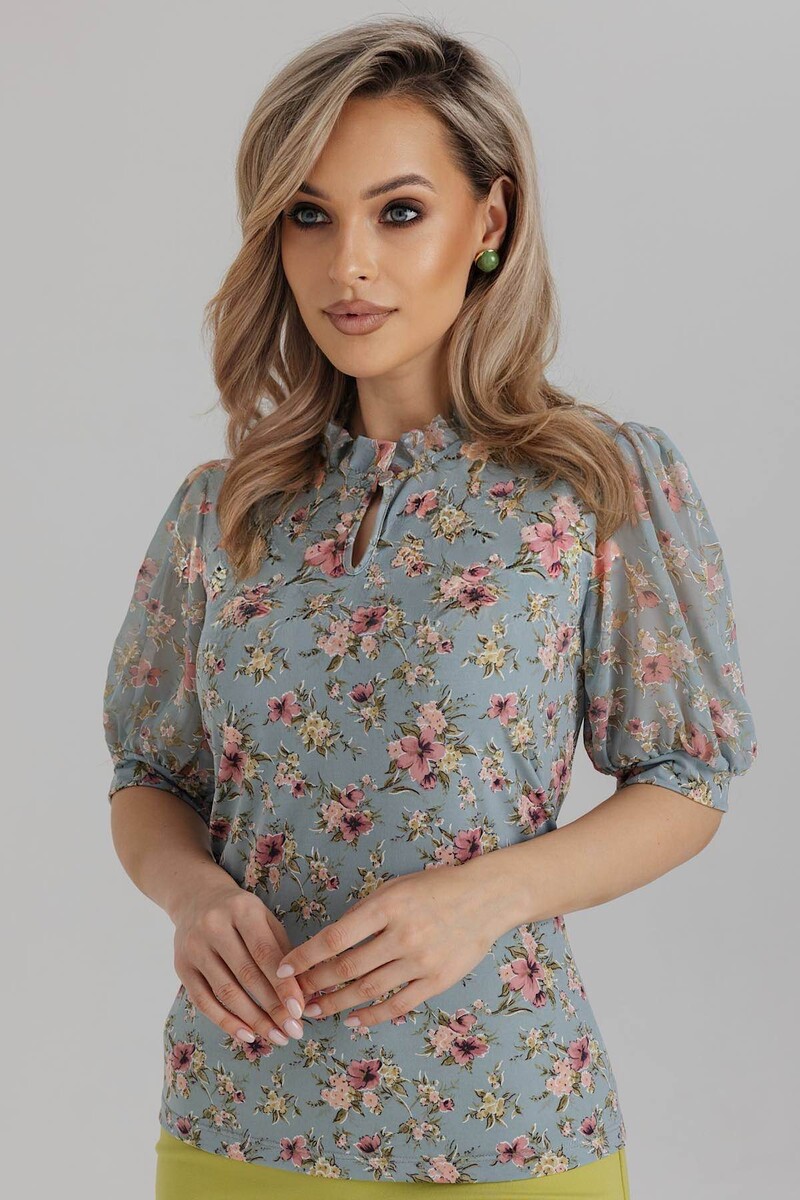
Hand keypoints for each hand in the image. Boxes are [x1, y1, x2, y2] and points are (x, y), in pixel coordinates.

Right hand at [171, 875, 322, 1047]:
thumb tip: (303, 996)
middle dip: (272, 1008)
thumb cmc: (241, 915)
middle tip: (293, 1031)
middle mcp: (214, 926)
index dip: (283, 985)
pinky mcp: (181, 967)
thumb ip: (283, 953)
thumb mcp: (265, 920)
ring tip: (276, 1037)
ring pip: (226, 992)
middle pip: (247, 975)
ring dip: (253, 1020)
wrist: (196, 899)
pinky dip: (226, 1022)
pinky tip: (247, 1035)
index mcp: (242, 910)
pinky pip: (204, 1002)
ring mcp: (194, 947)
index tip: (299, 1011)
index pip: (265, 953)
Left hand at [274, 861, 505, 1029]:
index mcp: (386, 907)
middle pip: (346, 968)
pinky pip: (397, 1005)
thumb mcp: (395, 887)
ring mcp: (420, 962)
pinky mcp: (437, 981)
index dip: (304, 957)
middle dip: (314, 984)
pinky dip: (371, 1016)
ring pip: (367, 990)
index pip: (334, 938)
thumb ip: (364, 913)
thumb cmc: (435, 887)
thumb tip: (330, 941)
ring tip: (314, 1010)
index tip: (282, 969)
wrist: (486, 898)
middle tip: (293, 996)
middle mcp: (401, 935)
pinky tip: (352, 1021)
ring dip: (336, 1004)